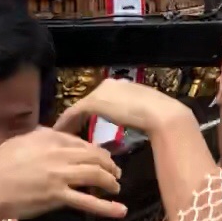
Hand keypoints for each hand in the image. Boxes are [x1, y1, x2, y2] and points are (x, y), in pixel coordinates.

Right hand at [0, 128, 125, 220]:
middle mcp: (58, 153)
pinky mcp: (58, 196)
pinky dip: (108, 207)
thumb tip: (55, 135)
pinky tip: (121, 210)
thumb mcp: (19, 141)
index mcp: (49, 137)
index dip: (97, 151)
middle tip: (115, 172)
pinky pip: (89, 202)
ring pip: (97, 175)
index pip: (82, 142)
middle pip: (95, 156)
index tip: (102, 158)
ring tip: (116, 187)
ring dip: (111, 181)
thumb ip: (40, 137)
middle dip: (110, 165)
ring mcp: (60, 175)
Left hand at [51, 77, 191, 138]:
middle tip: (69, 132)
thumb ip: (133, 115)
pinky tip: (61, 134)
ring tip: (62, 135)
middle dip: (78, 118)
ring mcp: (99, 93)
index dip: (91, 114)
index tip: (84, 127)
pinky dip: (66, 125)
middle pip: (87, 103)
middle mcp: (107, 85)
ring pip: (78, 109)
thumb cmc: (158, 116)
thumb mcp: (143, 113)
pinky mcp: (93, 103)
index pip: (100, 100)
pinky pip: (73, 115)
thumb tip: (134, 124)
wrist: (161, 113)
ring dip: (69, 122)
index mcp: (120, 85)